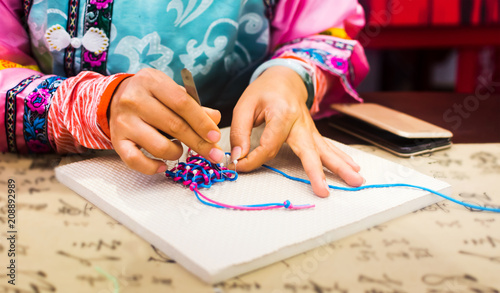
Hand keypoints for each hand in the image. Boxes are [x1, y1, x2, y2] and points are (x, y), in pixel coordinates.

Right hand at [108, 68, 223, 174]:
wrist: (114, 98)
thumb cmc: (151, 96)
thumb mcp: (171, 92)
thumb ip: (193, 106)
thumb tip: (215, 119)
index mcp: (151, 82)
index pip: (182, 103)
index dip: (202, 122)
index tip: (216, 137)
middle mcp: (134, 100)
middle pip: (174, 126)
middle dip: (198, 143)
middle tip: (214, 155)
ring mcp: (123, 121)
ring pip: (158, 146)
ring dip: (176, 153)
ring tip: (180, 150)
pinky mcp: (117, 140)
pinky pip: (135, 161)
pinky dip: (153, 167)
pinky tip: (163, 165)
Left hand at [230, 66, 363, 196]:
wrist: (284, 78)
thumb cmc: (263, 92)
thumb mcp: (244, 106)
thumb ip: (240, 132)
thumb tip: (239, 157)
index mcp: (281, 113)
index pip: (269, 145)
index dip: (254, 159)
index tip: (241, 165)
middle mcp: (300, 122)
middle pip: (309, 150)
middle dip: (317, 172)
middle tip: (325, 191)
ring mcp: (310, 128)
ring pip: (325, 149)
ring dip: (341, 167)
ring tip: (356, 180)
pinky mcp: (313, 133)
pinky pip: (328, 147)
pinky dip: (341, 158)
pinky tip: (353, 168)